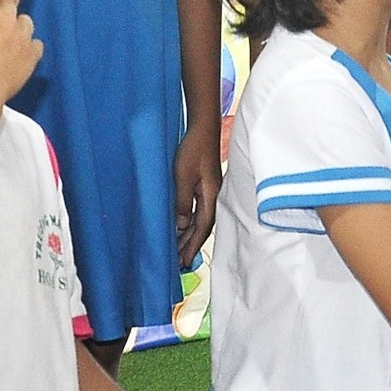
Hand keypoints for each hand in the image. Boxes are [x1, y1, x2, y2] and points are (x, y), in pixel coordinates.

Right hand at [0, 0, 41, 107]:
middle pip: (8, 3)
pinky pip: (35, 44)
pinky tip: (18, 56)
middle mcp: (5, 19)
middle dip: (0, 12)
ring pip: (25, 21)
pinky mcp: (32, 53)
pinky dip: (28, 48)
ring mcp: (22, 36)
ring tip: (7, 42)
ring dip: (17, 28)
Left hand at [174, 120, 220, 266]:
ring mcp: (209, 190)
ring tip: (178, 250)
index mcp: (211, 197)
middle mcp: (213, 196)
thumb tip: (180, 226)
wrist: (203, 127)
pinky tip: (181, 226)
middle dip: (190, 246)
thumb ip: (182, 202)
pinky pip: (197, 209)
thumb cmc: (193, 149)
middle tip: (179, 264)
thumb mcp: (183, 176)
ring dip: (189, 235)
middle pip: (202, 228)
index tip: (183, 262)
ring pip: (200, 220)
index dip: (192, 246)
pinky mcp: (204, 184)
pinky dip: (189, 221)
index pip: (202, 228)